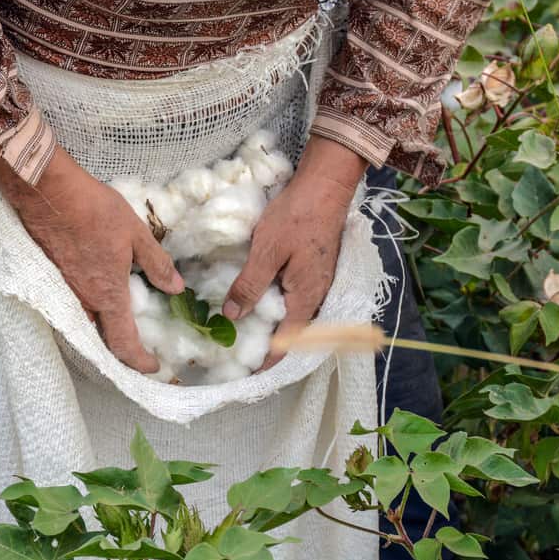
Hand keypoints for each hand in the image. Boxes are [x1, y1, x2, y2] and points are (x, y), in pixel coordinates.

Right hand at [0, 145, 183, 372]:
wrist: (47, 192)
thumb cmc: (94, 210)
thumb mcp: (136, 234)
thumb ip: (157, 264)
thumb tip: (176, 288)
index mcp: (107, 295)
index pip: (123, 343)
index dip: (139, 361)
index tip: (153, 367)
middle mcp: (82, 301)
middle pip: (101, 340)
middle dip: (121, 352)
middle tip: (139, 353)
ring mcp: (63, 291)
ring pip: (84, 325)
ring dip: (103, 334)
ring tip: (120, 331)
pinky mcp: (51, 278)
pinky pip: (71, 308)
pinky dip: (87, 315)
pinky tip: (96, 303)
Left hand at [222, 136, 367, 360]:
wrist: (325, 185)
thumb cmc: (296, 216)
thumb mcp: (266, 250)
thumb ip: (250, 285)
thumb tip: (233, 316)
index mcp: (306, 297)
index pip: (286, 342)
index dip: (265, 361)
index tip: (244, 374)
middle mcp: (316, 295)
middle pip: (291, 333)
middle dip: (266, 346)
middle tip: (236, 354)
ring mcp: (317, 281)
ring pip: (293, 315)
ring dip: (271, 326)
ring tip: (243, 331)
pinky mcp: (313, 268)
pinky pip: (295, 297)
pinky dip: (277, 306)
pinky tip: (258, 299)